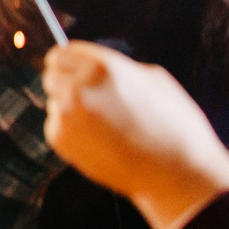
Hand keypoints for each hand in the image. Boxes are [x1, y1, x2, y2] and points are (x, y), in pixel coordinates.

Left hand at [42, 43, 228, 228]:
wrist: (177, 174)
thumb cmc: (175, 126)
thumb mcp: (155, 81)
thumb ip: (119, 68)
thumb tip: (95, 65)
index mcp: (102, 66)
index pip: (61, 54)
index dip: (68, 63)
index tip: (71, 71)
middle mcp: (77, 87)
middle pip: (51, 76)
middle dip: (65, 84)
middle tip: (87, 99)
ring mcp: (65, 114)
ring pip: (55, 103)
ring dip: (71, 109)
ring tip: (105, 127)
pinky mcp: (60, 139)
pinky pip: (57, 127)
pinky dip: (73, 133)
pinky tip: (102, 143)